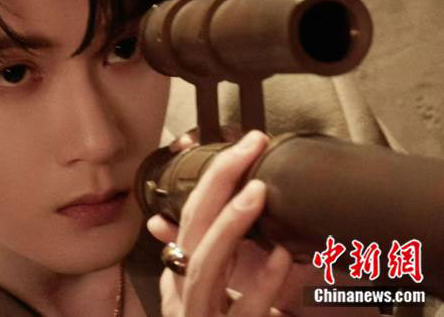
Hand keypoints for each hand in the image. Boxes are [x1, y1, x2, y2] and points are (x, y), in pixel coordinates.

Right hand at [148, 130, 292, 316]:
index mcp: (177, 277)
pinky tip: (284, 258)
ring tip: (258, 192)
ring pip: (205, 267)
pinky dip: (261, 284)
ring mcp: (199, 316)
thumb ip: (186, 257)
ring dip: (230, 226)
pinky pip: (242, 312)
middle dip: (217, 183)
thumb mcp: (193, 297)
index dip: (210, 178)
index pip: (187, 216)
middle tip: (249, 145)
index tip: (241, 143)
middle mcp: (182, 294)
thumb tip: (159, 221)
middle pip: (191, 230)